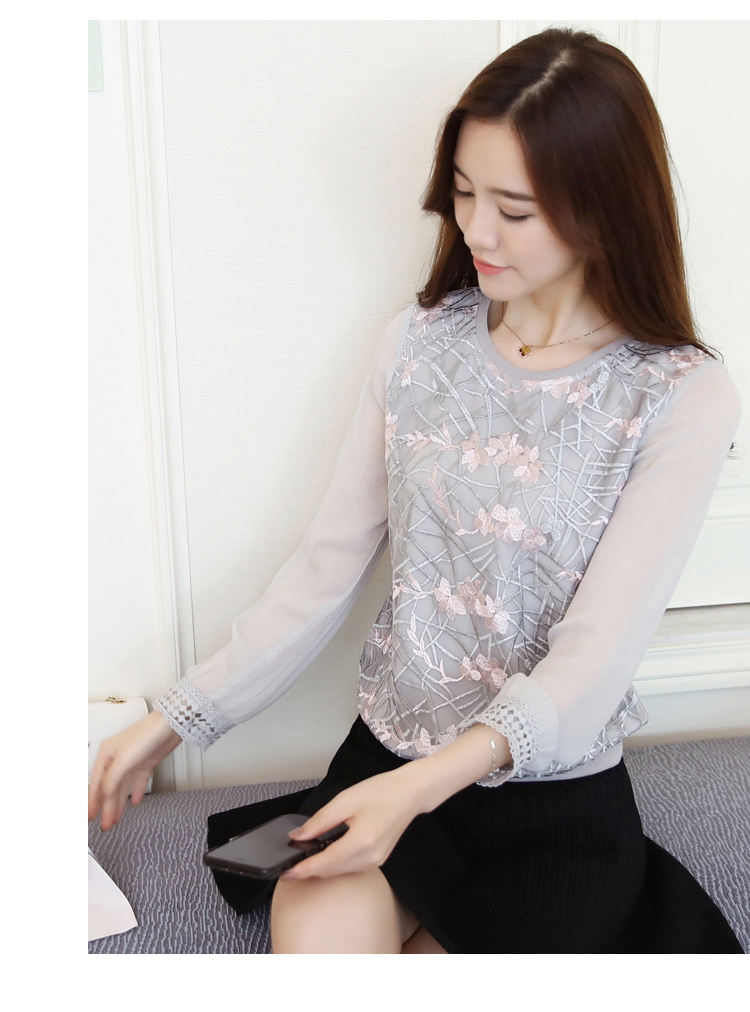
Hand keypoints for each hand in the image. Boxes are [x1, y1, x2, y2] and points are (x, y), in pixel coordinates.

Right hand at [88, 710, 181, 829]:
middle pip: (109, 788)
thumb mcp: (123, 759)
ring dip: (118, 804)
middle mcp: (117, 759)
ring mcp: (132, 762)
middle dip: (106, 807)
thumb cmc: (145, 735)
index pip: (96, 783)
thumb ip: (112, 779)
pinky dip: (136, 792)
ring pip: (122, 787)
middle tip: (105, 825)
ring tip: (115, 819)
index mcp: (106, 755)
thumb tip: (103, 796)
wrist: (170, 726)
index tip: (90, 816)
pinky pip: (138, 781)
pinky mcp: (146, 763)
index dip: (93, 801)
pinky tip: (134, 802)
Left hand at [279, 769, 422, 880]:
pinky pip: (351, 868)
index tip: (284, 873)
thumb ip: (320, 821)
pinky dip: (335, 864)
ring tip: (304, 860)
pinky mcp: (378, 860)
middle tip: (289, 866)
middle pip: (331, 871)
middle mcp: (369, 857)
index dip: (302, 870)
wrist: (410, 793)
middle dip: (309, 871)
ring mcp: (375, 861)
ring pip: (340, 872)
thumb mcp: (344, 800)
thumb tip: (298, 837)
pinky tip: (326, 855)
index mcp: (360, 842)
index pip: (324, 864)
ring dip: (322, 868)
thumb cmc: (380, 791)